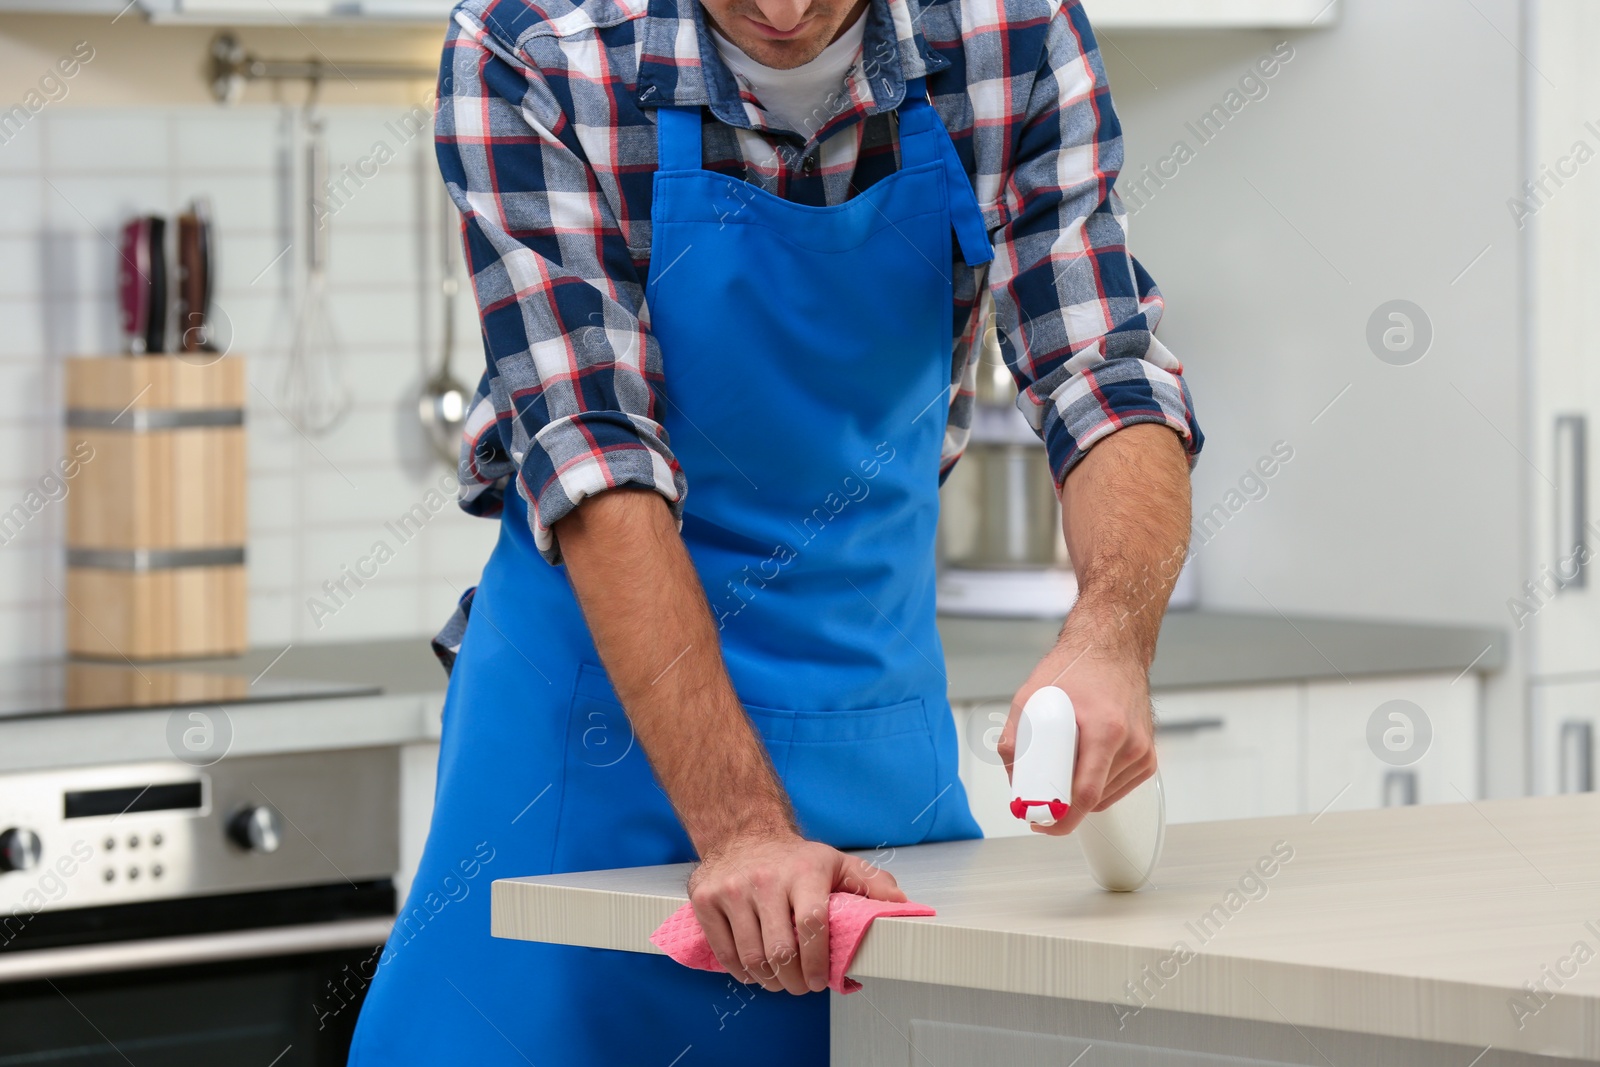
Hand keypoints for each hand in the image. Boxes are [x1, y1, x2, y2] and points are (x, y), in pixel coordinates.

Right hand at [686, 831, 905, 993]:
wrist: (741, 832)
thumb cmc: (793, 857)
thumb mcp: (836, 862)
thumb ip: (870, 883)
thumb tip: (903, 904)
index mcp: (802, 871)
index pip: (812, 923)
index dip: (818, 961)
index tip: (821, 980)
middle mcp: (764, 879)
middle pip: (780, 949)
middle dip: (795, 981)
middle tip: (802, 987)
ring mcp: (731, 890)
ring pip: (751, 957)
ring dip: (770, 982)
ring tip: (781, 983)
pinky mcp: (706, 900)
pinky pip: (724, 952)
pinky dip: (741, 973)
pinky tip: (755, 973)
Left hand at [997, 633, 1154, 836]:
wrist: (1113, 649)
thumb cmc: (1075, 668)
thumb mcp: (1030, 695)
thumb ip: (1014, 737)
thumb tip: (1013, 778)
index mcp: (1106, 730)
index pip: (1086, 794)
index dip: (1061, 818)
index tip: (1041, 822)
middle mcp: (1131, 744)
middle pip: (1092, 800)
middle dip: (1062, 803)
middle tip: (1038, 789)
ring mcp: (1143, 752)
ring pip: (1104, 798)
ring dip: (1079, 794)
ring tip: (1064, 761)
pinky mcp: (1148, 757)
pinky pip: (1117, 788)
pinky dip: (1097, 785)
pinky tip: (1084, 761)